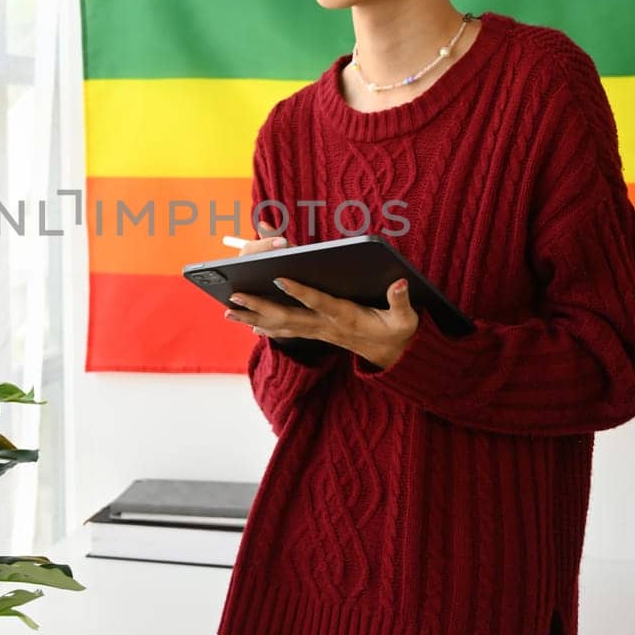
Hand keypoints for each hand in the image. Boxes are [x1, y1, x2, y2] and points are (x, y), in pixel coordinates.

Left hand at [223, 229, 420, 370]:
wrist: (393, 356)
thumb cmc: (397, 331)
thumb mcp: (405, 319)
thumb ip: (401, 301)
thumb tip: (401, 283)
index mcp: (346, 318)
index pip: (320, 303)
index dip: (301, 293)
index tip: (280, 279)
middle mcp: (327, 326)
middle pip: (288, 317)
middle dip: (260, 306)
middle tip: (236, 297)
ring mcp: (319, 331)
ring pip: (281, 325)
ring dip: (254, 318)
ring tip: (229, 311)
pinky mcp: (316, 333)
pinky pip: (286, 331)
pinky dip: (266, 326)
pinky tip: (249, 322)